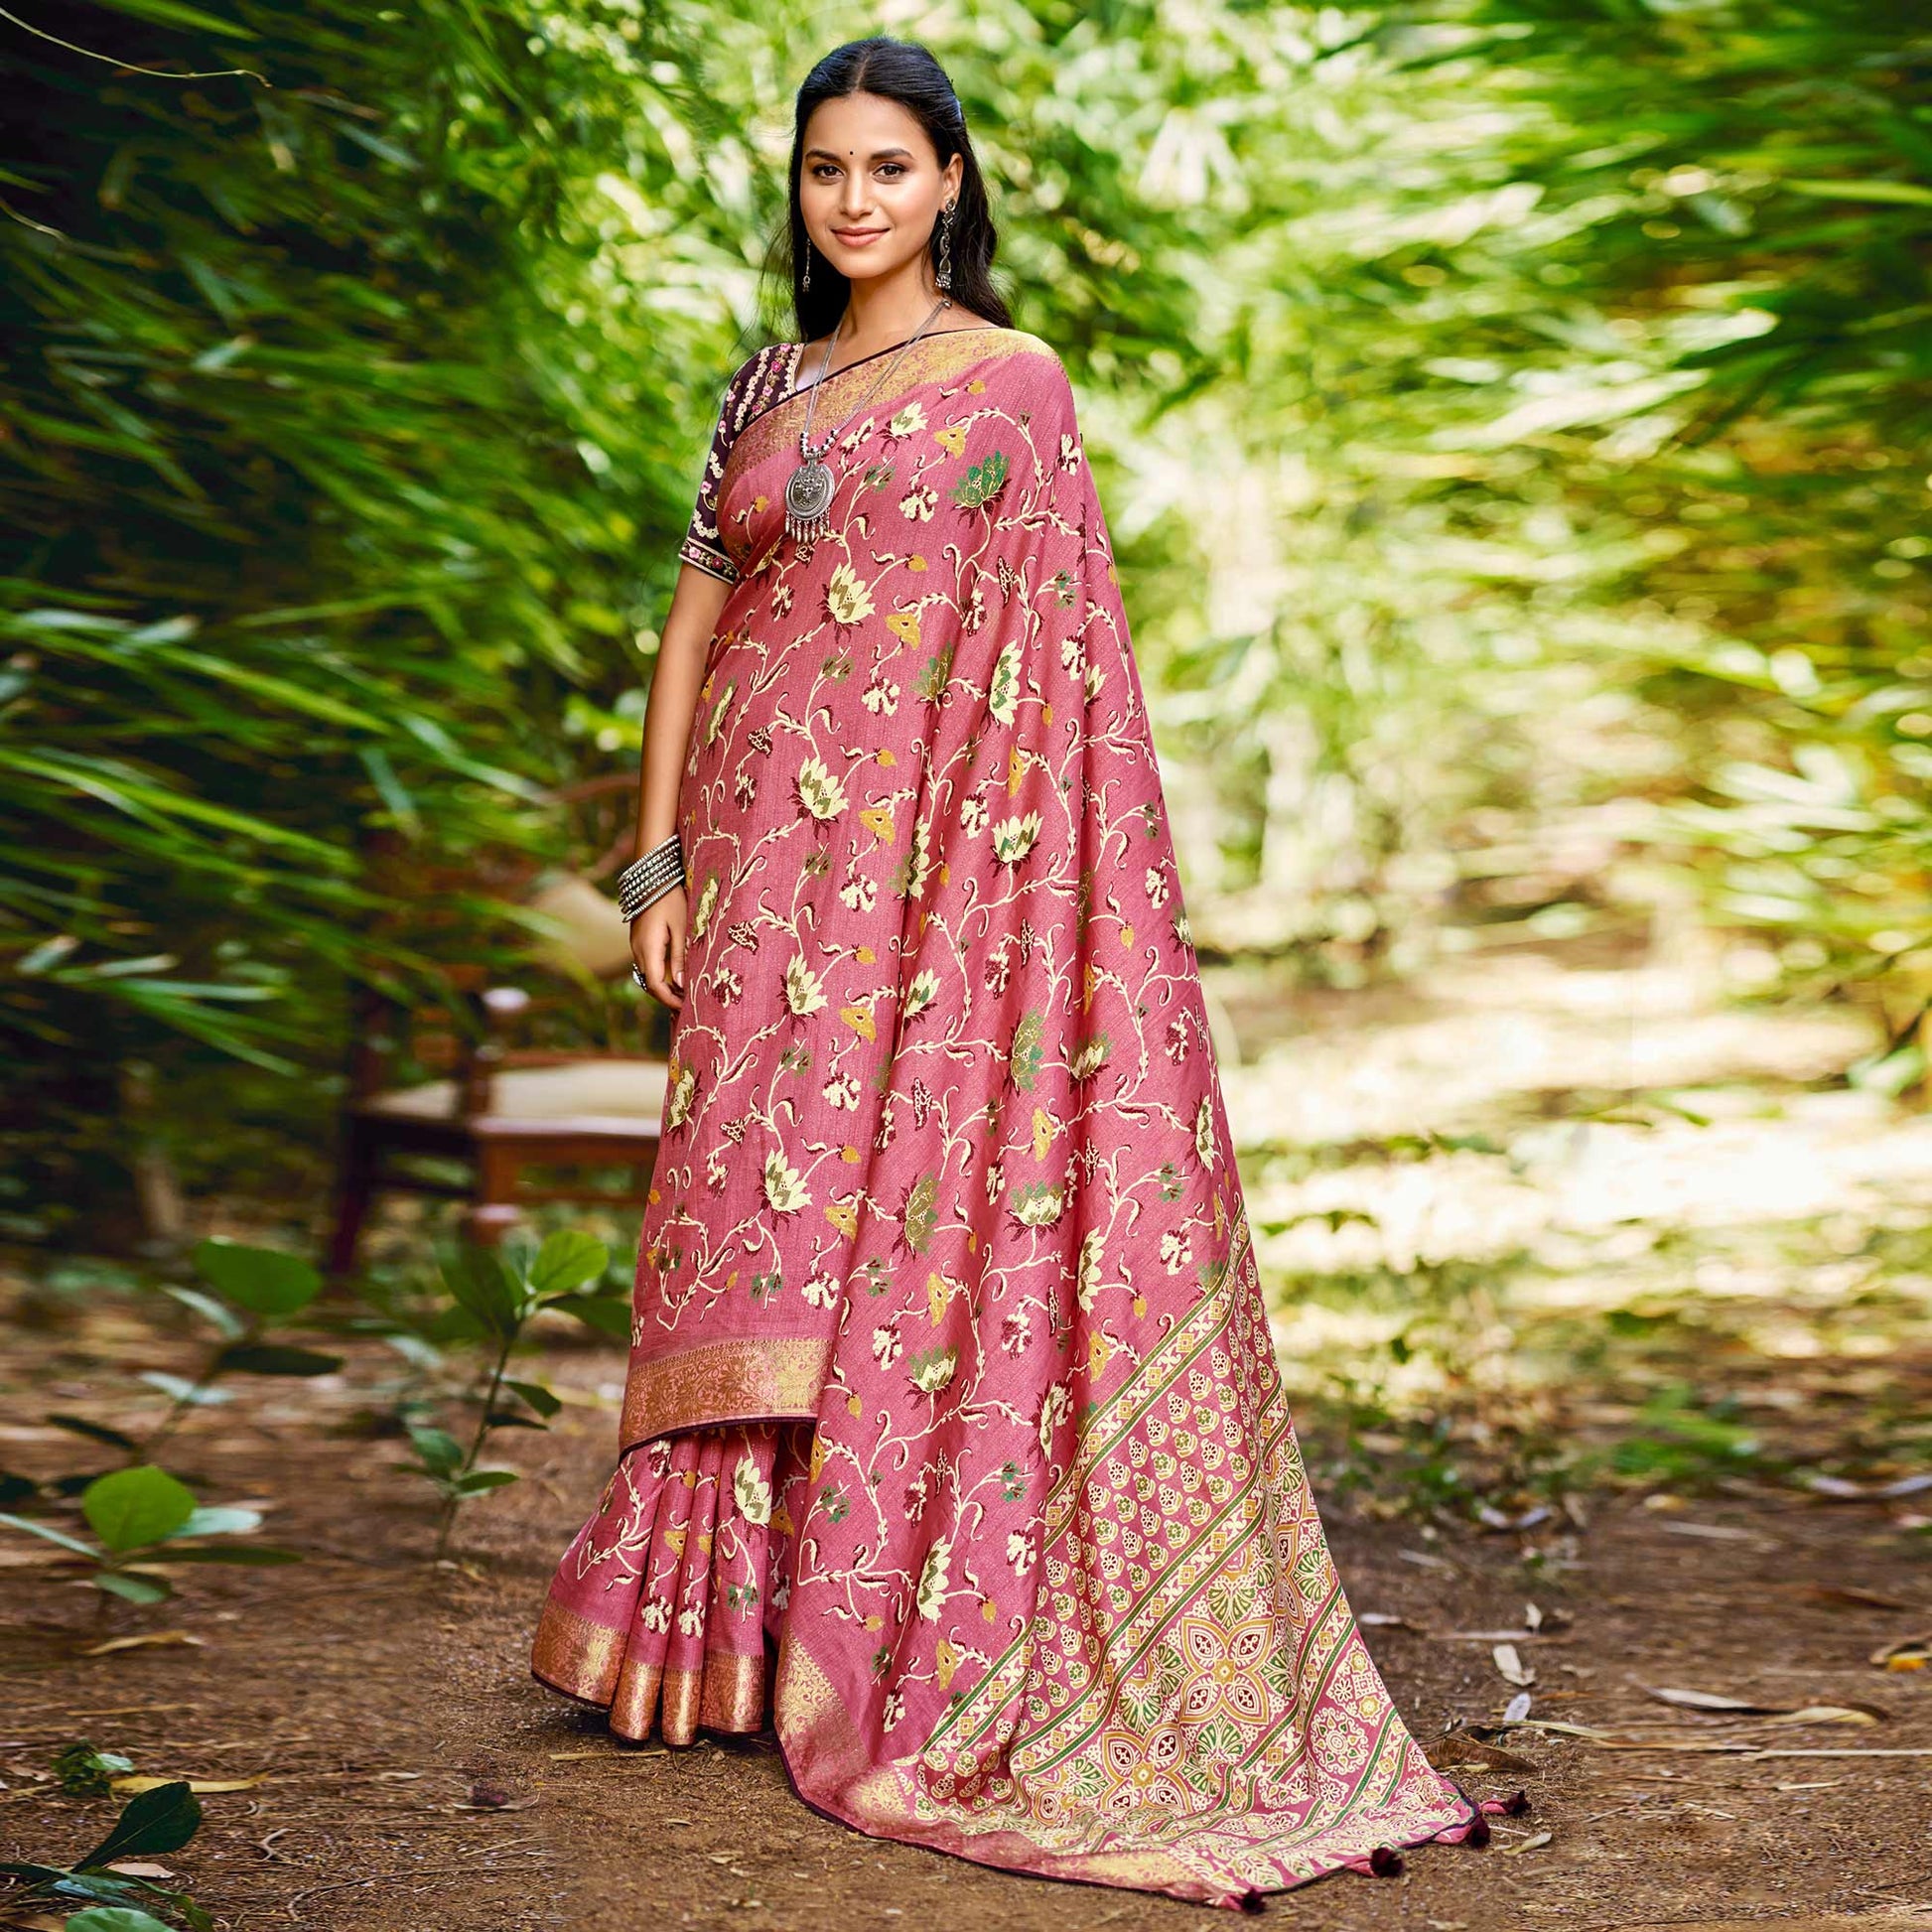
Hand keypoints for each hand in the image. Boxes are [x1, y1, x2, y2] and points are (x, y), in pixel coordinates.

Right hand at [631, 887, 687, 1009]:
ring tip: (684, 994)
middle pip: (650, 984)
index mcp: (648, 948)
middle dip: (667, 998)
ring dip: (663, 987)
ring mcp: (636, 945)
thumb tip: (682, 985)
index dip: (670, 1000)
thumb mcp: (682, 927)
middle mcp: (638, 949)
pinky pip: (648, 964)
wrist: (652, 876)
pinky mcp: (639, 940)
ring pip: (648, 976)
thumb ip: (681, 957)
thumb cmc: (671, 898)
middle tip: (688, 1005)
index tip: (687, 1008)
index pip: (656, 985)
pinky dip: (660, 975)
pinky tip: (675, 977)